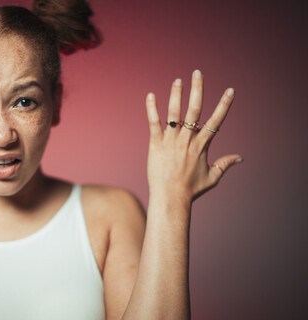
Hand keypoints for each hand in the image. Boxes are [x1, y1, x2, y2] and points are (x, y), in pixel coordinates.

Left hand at [145, 70, 242, 203]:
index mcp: (202, 145)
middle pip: (195, 109)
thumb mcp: (212, 177)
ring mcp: (171, 140)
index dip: (224, 104)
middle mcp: (187, 139)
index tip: (231, 90)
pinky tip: (151, 95)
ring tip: (178, 80)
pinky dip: (152, 108)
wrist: (170, 197)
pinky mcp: (156, 143)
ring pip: (174, 112)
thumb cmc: (191, 189)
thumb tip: (240, 158)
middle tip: (197, 73)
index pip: (216, 120)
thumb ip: (225, 164)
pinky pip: (153, 122)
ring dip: (176, 94)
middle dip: (197, 89)